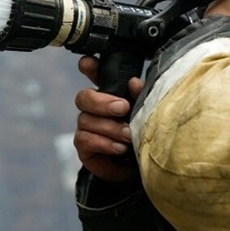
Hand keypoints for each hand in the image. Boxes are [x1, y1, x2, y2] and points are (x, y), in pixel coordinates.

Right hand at [73, 55, 143, 181]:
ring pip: (85, 120)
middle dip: (102, 102)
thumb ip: (141, 97)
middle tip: (123, 108)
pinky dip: (103, 143)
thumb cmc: (142, 134)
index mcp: (109, 94)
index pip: (94, 75)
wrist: (140, 167)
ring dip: (109, 127)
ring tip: (128, 135)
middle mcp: (94, 108)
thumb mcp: (146, 113)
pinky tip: (119, 148)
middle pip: (84, 97)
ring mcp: (86, 126)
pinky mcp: (83, 146)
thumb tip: (134, 82)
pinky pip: (84, 139)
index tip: (88, 63)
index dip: (89, 67)